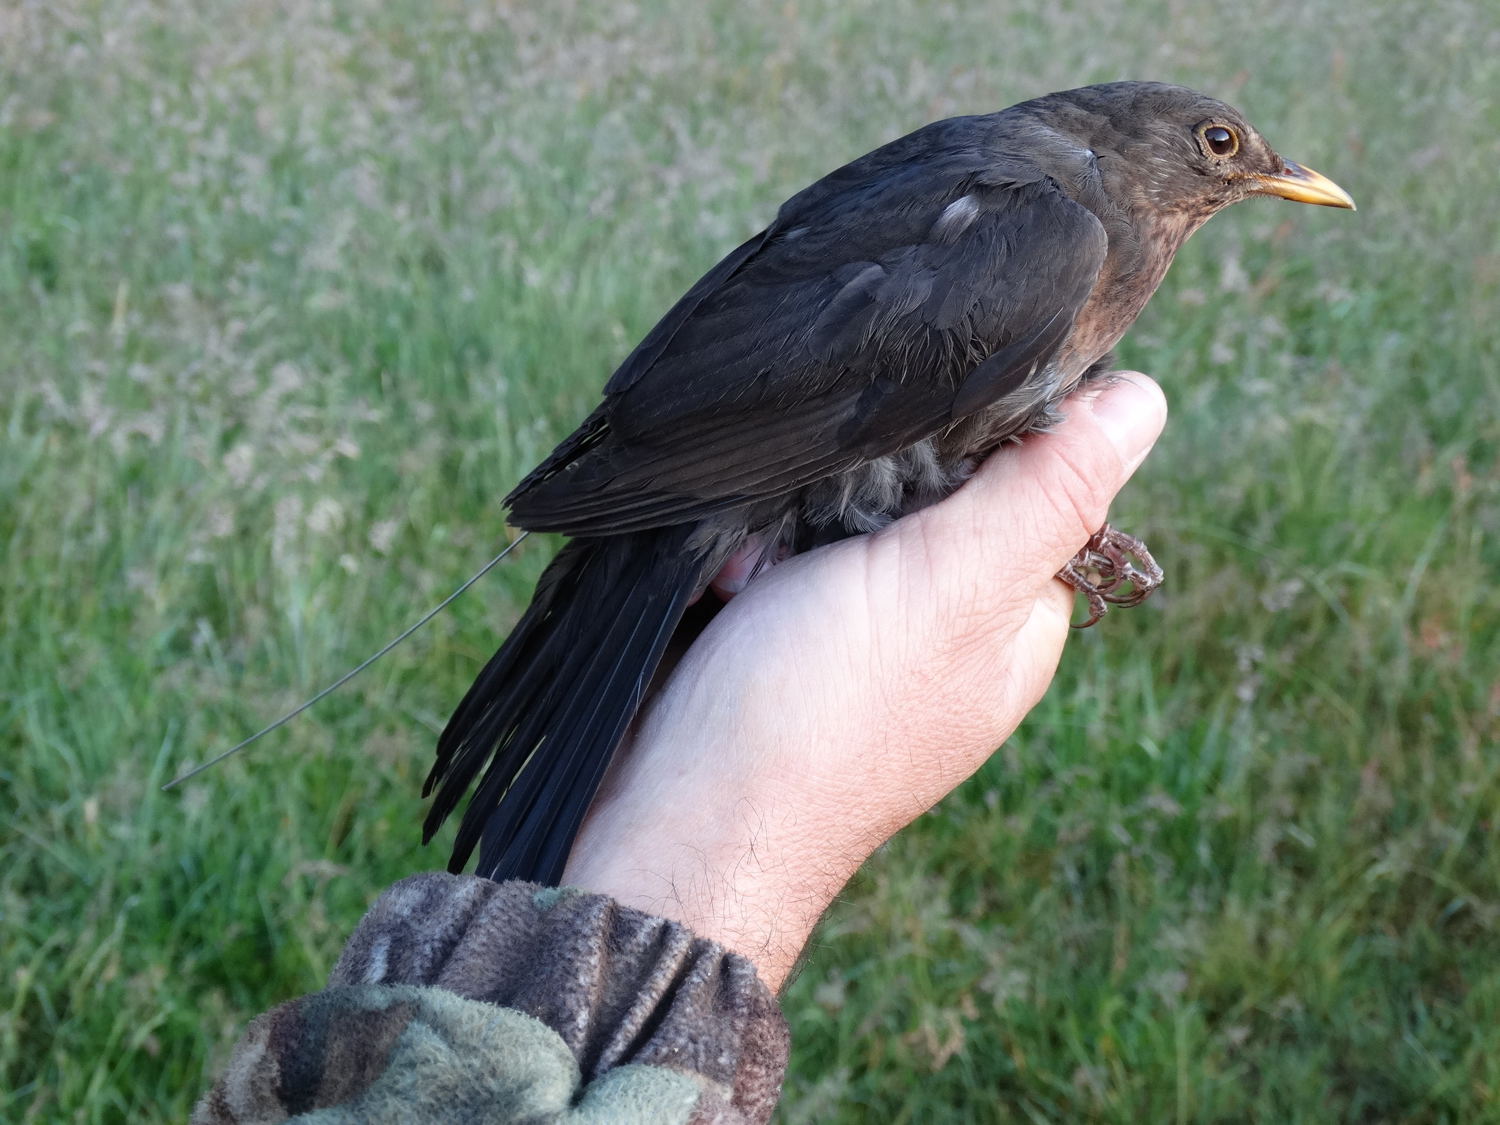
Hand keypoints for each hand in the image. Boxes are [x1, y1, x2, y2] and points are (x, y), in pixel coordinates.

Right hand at [563, 374, 1167, 988]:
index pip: (1040, 478)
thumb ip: (1045, 497)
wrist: (673, 825)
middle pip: (933, 483)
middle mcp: (949, 623)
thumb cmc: (819, 713)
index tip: (920, 437)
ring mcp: (862, 631)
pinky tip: (726, 587)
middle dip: (865, 480)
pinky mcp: (781, 632)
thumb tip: (1145, 401)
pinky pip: (776, 548)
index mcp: (1015, 618)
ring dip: (791, 514)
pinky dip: (747, 554)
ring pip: (842, 508)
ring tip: (758, 568)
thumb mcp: (950, 588)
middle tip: (820, 520)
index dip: (989, 435)